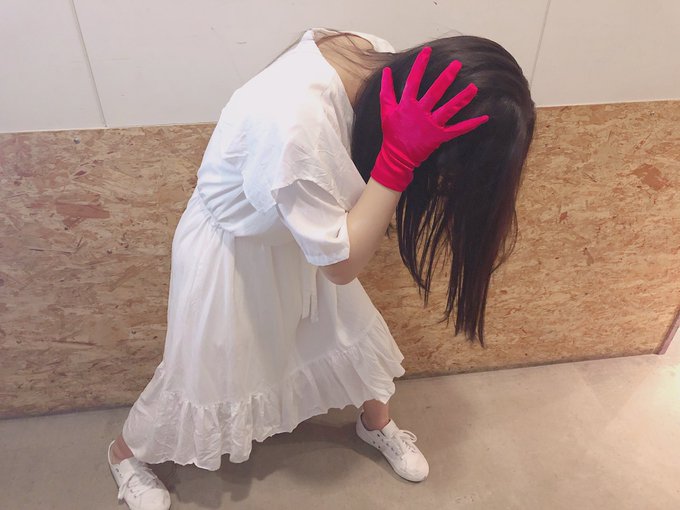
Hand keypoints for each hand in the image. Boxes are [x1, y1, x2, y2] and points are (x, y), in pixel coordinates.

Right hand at [370, 46, 489, 191]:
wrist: (396, 157)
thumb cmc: (391, 134)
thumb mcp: (385, 111)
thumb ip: (386, 90)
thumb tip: (386, 71)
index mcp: (407, 105)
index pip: (413, 81)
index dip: (420, 65)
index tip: (428, 50)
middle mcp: (420, 112)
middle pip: (435, 92)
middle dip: (446, 77)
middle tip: (457, 64)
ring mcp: (431, 125)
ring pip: (449, 109)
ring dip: (462, 98)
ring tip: (474, 87)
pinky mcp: (439, 136)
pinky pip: (457, 130)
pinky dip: (471, 124)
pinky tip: (484, 118)